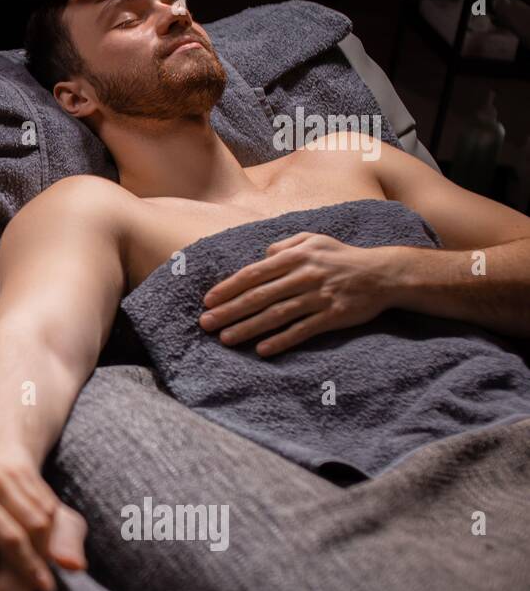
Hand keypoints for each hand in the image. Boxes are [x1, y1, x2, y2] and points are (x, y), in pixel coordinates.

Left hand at [0, 433, 87, 590]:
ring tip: (47, 567)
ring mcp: (11, 473)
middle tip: (48, 584)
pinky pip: (46, 498)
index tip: (42, 587)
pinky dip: (52, 523)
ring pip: (44, 511)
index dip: (28, 564)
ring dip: (51, 541)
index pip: (9, 536)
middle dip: (45, 556)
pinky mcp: (21, 468)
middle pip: (34, 523)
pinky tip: (48, 544)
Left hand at [199, 232, 391, 355]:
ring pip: (277, 315)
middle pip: (259, 296)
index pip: (253, 273)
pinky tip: (263, 350)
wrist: (383, 273)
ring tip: (226, 339)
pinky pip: (303, 330)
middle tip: (205, 324)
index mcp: (295, 256)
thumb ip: (283, 245)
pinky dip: (282, 340)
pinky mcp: (333, 316)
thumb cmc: (341, 256)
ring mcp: (318, 296)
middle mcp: (304, 275)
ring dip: (248, 328)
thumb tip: (259, 257)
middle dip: (229, 311)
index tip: (208, 301)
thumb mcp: (313, 240)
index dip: (229, 288)